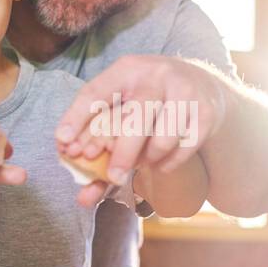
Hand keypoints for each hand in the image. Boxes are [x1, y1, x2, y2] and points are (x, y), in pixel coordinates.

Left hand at [55, 56, 225, 187]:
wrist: (204, 86)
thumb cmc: (151, 102)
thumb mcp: (125, 108)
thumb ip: (101, 146)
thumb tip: (83, 197)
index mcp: (128, 69)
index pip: (96, 92)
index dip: (77, 117)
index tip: (62, 142)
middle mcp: (157, 75)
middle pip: (137, 118)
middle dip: (122, 153)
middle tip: (112, 177)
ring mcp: (185, 92)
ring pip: (162, 139)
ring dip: (148, 160)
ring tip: (142, 162)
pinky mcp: (205, 112)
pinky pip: (184, 149)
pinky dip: (168, 163)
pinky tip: (160, 163)